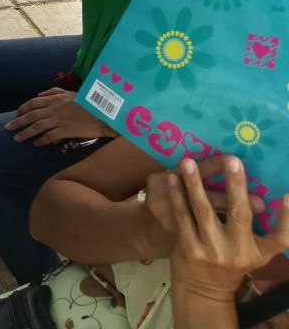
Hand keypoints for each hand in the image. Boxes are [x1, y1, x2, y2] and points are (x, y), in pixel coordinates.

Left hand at [4, 88, 110, 145]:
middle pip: (31, 116)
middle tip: (7, 128)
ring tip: (17, 139)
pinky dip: (41, 140)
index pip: (32, 103)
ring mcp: (59, 120)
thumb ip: (53, 92)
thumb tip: (39, 94)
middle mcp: (54, 109)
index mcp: (54, 99)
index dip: (22, 109)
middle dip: (18, 122)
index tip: (15, 115)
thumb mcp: (70, 92)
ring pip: (37, 127)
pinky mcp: (66, 131)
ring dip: (25, 133)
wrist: (103, 113)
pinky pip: (50, 136)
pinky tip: (36, 144)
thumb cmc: (88, 102)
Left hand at [164, 157, 288, 301]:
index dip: (287, 218)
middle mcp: (237, 252)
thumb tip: (279, 197)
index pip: (281, 238)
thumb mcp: (256, 253)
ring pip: (204, 211)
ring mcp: (212, 250)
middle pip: (239, 214)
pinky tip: (173, 179)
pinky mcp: (189, 248)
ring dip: (195, 184)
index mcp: (258, 251)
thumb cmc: (233, 262)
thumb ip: (268, 232)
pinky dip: (177, 196)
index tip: (287, 195)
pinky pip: (183, 217)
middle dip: (235, 186)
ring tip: (189, 162)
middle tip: (232, 160)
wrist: (204, 289)